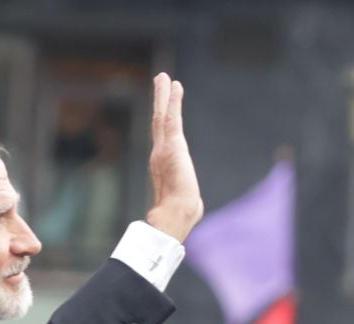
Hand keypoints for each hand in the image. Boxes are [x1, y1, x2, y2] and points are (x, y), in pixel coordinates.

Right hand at [145, 74, 202, 244]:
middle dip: (160, 101)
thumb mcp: (186, 203)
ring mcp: (164, 148)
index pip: (163, 139)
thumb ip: (187, 198)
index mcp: (163, 165)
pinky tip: (174, 86)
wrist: (175, 216)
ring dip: (163, 95)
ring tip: (164, 77)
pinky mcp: (173, 146)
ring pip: (162, 116)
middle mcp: (160, 154)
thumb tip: (194, 209)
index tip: (163, 106)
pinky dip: (172, 101)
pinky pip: (172, 118)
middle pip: (159, 122)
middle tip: (161, 81)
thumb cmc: (180, 216)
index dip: (163, 121)